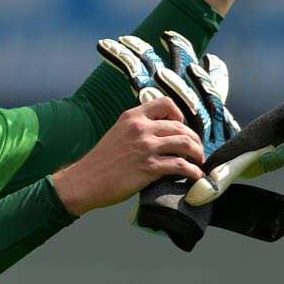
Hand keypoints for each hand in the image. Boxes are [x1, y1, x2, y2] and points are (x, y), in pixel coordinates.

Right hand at [52, 98, 204, 216]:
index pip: (166, 103)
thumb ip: (137, 129)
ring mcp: (146, 147)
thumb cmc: (100, 161)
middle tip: (197, 150)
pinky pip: (180, 166)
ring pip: (185, 143)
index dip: (179, 114)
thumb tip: (160, 134)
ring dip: (197, 153)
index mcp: (132, 117)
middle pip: (180, 126)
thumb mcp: (117, 133)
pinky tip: (195, 176)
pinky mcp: (149, 167)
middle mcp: (141, 128)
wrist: (85, 180)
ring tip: (199, 161)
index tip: (181, 127)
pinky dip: (193, 171)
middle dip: (194, 139)